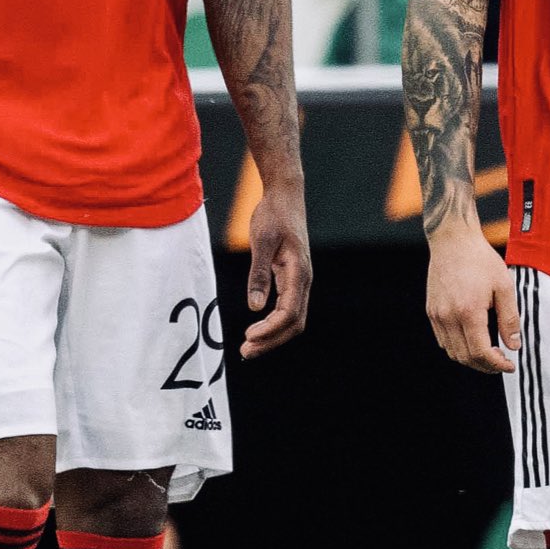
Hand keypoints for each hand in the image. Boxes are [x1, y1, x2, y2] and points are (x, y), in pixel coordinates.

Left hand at [242, 176, 310, 357]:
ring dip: (272, 336)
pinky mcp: (293, 278)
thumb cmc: (273, 215)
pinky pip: (288, 309)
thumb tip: (254, 307)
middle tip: (245, 352)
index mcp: (299, 271)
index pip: (289, 312)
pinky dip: (274, 324)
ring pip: (293, 319)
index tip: (248, 337)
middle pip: (294, 323)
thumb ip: (258, 274)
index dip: (270, 329)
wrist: (285, 196)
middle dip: (271, 341)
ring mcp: (300, 281)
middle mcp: (304, 280)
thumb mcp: (262, 241)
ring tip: (249, 347)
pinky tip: (257, 329)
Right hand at [426, 224, 520, 371]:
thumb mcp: (504, 287)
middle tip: (501, 362)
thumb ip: (510, 319)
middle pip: (465, 357)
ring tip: (488, 353)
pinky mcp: (431, 311)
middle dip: (485, 366)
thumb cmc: (480, 259)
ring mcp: (437, 315)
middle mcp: (449, 316)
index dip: (497, 365)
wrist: (453, 240)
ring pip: (452, 352)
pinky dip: (458, 347)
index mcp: (469, 311)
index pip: (481, 352)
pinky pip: (443, 340)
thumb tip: (514, 345)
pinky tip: (471, 339)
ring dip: (471, 359)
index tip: (509, 365)